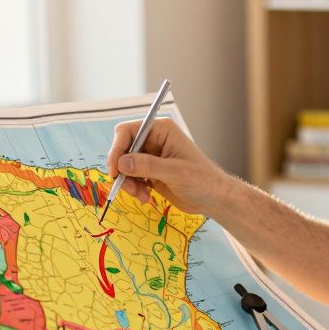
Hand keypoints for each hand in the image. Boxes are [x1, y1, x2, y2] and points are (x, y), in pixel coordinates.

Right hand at [106, 118, 229, 215]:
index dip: (117, 149)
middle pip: (122, 149)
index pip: (128, 131)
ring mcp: (151, 157)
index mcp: (161, 130)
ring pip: (124, 166)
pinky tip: (145, 197)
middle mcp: (154, 140)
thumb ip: (147, 166)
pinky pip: (131, 177)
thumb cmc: (202, 180)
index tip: (115, 169)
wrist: (213, 198)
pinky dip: (133, 188)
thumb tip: (121, 163)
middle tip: (129, 188)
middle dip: (122, 170)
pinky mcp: (150, 172)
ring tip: (141, 195)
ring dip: (128, 182)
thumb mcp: (175, 172)